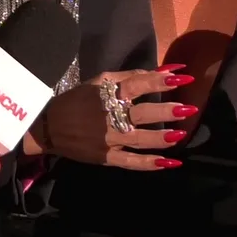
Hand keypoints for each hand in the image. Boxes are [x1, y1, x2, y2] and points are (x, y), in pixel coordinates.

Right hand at [23, 64, 196, 170]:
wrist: (47, 127)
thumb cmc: (75, 101)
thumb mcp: (97, 82)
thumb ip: (127, 77)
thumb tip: (159, 72)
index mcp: (106, 94)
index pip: (137, 85)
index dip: (160, 81)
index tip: (183, 78)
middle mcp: (109, 116)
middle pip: (142, 113)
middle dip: (167, 111)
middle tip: (189, 109)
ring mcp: (108, 139)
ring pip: (139, 139)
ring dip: (162, 137)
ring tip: (181, 134)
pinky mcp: (105, 158)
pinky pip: (130, 162)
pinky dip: (149, 163)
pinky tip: (169, 162)